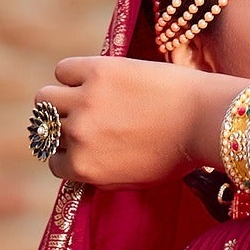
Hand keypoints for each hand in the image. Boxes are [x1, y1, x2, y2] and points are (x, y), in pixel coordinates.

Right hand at [32, 55, 224, 189]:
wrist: (204, 119)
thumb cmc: (176, 153)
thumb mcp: (134, 179)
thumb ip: (100, 174)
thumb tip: (75, 162)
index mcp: (86, 169)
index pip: (55, 162)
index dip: (69, 152)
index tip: (83, 143)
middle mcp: (79, 137)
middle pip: (46, 130)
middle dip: (62, 126)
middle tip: (84, 118)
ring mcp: (85, 102)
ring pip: (44, 99)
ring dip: (58, 98)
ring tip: (80, 97)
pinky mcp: (97, 71)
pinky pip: (63, 70)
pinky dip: (72, 73)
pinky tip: (92, 78)